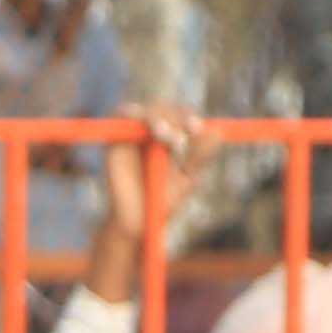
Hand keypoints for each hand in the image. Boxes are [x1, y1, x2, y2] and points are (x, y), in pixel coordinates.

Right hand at [82, 110, 193, 308]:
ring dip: (159, 118)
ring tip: (172, 139)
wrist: (137, 224)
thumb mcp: (186, 179)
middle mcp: (150, 132)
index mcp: (170, 138)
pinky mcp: (114, 141)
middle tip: (188, 134)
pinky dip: (136, 116)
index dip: (189, 117)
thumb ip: (200, 158)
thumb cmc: (161, 203)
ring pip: (145, 110)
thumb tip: (217, 134)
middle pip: (163, 108)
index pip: (180, 116)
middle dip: (177, 117)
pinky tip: (152, 133)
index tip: (198, 129)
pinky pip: (122, 116)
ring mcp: (131, 135)